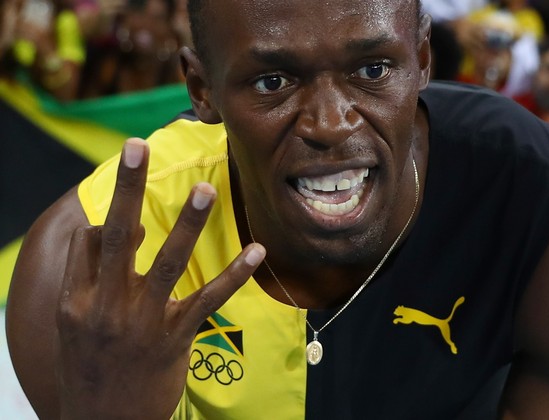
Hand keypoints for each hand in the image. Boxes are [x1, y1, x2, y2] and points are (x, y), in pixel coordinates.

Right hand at [56, 138, 265, 418]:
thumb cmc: (91, 365)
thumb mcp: (73, 323)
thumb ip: (87, 275)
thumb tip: (116, 229)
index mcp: (77, 299)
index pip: (91, 239)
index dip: (113, 207)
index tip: (133, 174)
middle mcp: (106, 306)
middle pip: (119, 237)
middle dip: (129, 190)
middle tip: (138, 147)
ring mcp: (142, 322)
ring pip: (167, 263)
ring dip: (187, 224)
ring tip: (205, 189)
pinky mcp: (174, 338)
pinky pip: (208, 300)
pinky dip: (233, 274)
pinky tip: (256, 250)